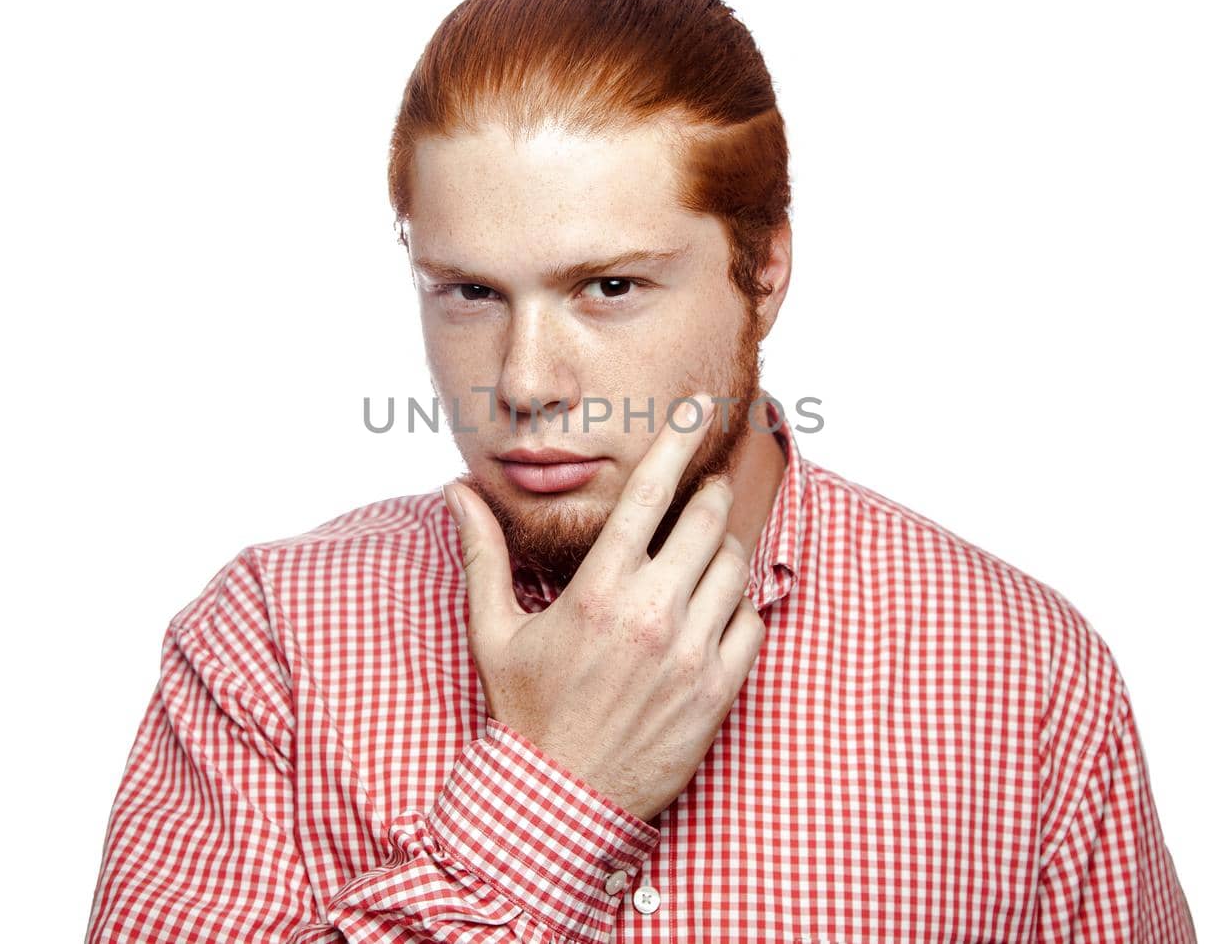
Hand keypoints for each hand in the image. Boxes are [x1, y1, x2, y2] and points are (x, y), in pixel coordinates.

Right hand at [444, 392, 766, 822]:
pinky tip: (714, 610)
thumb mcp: (494, 631)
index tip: (702, 405)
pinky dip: (741, 607)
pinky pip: (752, 624)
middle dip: (709, 495)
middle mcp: (652, 614)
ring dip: (725, 549)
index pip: (648, 495)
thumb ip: (483, 554)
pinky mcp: (718, 693)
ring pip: (735, 569)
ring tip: (703, 554)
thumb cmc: (525, 714)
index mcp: (598, 591)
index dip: (678, 440)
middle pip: (708, 521)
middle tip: (704, 491)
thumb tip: (456, 491)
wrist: (559, 803)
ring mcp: (691, 654)